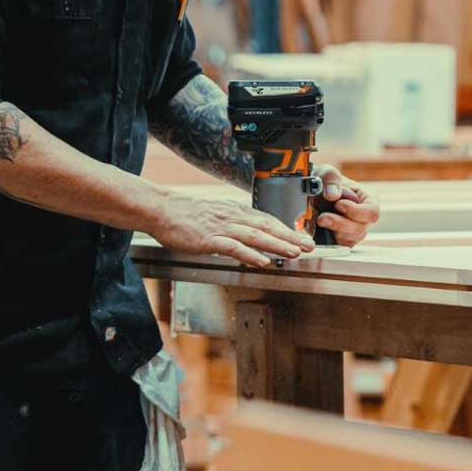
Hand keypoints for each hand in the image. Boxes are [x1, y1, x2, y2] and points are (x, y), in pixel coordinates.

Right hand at [150, 190, 316, 268]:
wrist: (162, 209)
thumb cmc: (185, 214)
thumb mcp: (215, 213)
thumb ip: (233, 222)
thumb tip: (249, 233)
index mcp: (235, 211)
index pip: (267, 220)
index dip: (287, 229)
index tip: (303, 237)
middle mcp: (233, 217)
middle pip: (267, 227)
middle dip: (290, 237)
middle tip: (309, 246)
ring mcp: (221, 227)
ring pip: (255, 236)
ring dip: (277, 245)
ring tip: (295, 253)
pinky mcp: (209, 239)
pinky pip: (233, 247)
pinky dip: (250, 254)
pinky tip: (263, 261)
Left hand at [315, 167, 379, 247]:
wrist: (309, 192)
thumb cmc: (324, 181)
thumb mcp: (326, 172)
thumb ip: (331, 178)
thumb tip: (333, 195)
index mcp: (367, 201)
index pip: (372, 213)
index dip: (357, 212)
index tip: (338, 205)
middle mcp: (362, 219)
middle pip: (360, 230)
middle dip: (339, 224)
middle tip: (321, 218)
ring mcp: (350, 232)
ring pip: (347, 240)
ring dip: (331, 231)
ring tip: (317, 219)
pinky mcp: (337, 241)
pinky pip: (335, 246)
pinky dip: (323, 239)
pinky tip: (314, 228)